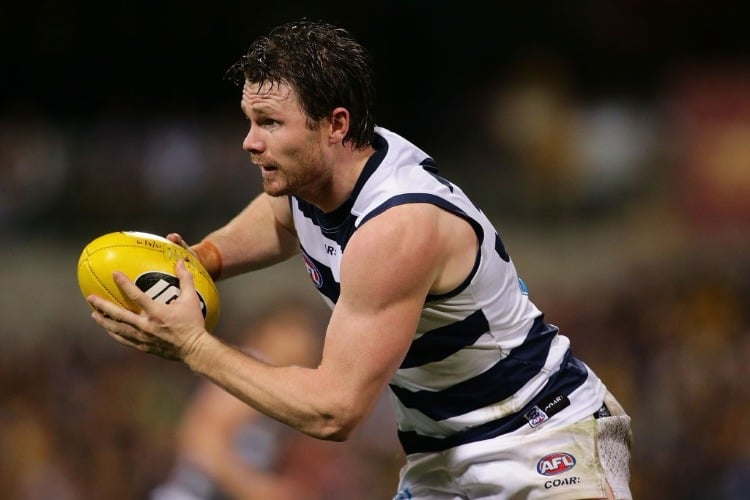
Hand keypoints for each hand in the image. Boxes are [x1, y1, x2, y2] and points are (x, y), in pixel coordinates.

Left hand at [88, 260, 207, 360]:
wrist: (194, 349)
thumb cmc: (193, 323)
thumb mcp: (192, 299)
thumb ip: (185, 279)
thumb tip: (180, 261)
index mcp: (156, 312)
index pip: (136, 295)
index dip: (124, 283)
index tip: (114, 274)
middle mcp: (146, 325)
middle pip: (119, 314)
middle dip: (103, 306)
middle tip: (90, 298)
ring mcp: (143, 337)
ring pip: (118, 329)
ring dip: (104, 321)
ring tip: (94, 314)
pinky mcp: (143, 346)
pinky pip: (124, 339)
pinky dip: (114, 333)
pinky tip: (109, 329)